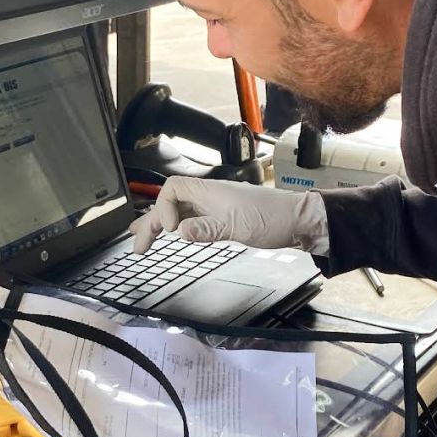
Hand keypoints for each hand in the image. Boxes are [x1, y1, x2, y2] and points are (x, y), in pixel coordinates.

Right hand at [129, 176, 328, 254]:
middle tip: (139, 246)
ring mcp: (214, 206)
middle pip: (170, 203)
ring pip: (179, 212)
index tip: (170, 231)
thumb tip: (179, 232)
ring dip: (160, 225)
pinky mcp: (222, 216)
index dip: (163, 208)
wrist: (297, 220)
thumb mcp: (238, 227)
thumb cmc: (272, 218)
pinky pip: (192, 219)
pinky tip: (174, 236)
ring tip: (144, 241)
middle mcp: (208, 196)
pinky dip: (178, 227)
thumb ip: (207, 229)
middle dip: (151, 222)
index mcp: (209, 192)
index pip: (172, 190)